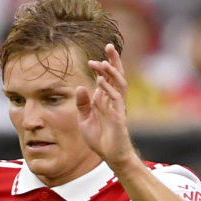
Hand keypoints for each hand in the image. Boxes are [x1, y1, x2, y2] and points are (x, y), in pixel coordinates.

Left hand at [77, 44, 135, 169]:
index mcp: (105, 99)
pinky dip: (109, 89)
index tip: (91, 60)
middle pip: (117, 75)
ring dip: (113, 72)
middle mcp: (113, 100)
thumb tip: (80, 87)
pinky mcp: (119, 116)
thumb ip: (82, 103)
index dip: (101, 68)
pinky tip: (101, 82)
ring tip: (104, 62)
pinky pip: (116, 99)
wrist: (110, 155)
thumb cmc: (99, 138)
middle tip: (109, 46)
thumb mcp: (85, 119)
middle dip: (114, 60)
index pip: (106, 78)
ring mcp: (118, 107)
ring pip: (119, 84)